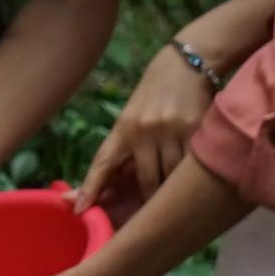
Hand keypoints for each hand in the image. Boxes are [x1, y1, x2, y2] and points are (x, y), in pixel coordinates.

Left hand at [82, 53, 209, 218]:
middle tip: (152, 211)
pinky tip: (193, 180)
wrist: (186, 64)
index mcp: (123, 128)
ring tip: (175, 195)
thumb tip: (107, 183)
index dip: (90, 188)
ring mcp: (171, 130)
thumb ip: (124, 149)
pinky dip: (190, 176)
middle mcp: (144, 130)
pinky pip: (191, 165)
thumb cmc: (154, 95)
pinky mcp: (196, 130)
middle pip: (146, 179)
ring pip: (171, 176)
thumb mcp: (132, 117)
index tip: (79, 210)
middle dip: (149, 199)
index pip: (103, 162)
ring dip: (172, 189)